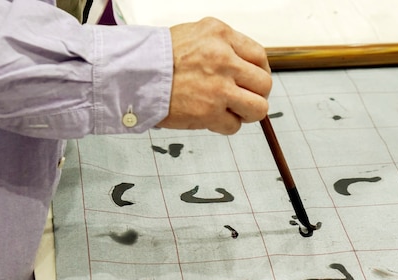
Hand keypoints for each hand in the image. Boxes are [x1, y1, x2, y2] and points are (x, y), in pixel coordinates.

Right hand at [156, 17, 271, 134]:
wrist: (132, 75)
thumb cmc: (158, 58)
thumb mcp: (195, 35)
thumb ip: (222, 48)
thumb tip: (245, 69)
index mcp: (221, 36)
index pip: (260, 57)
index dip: (260, 72)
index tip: (254, 81)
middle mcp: (224, 60)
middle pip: (264, 84)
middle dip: (257, 95)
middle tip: (244, 99)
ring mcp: (218, 88)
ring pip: (258, 108)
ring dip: (248, 113)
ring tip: (232, 112)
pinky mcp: (209, 112)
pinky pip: (234, 126)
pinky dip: (225, 125)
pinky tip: (211, 118)